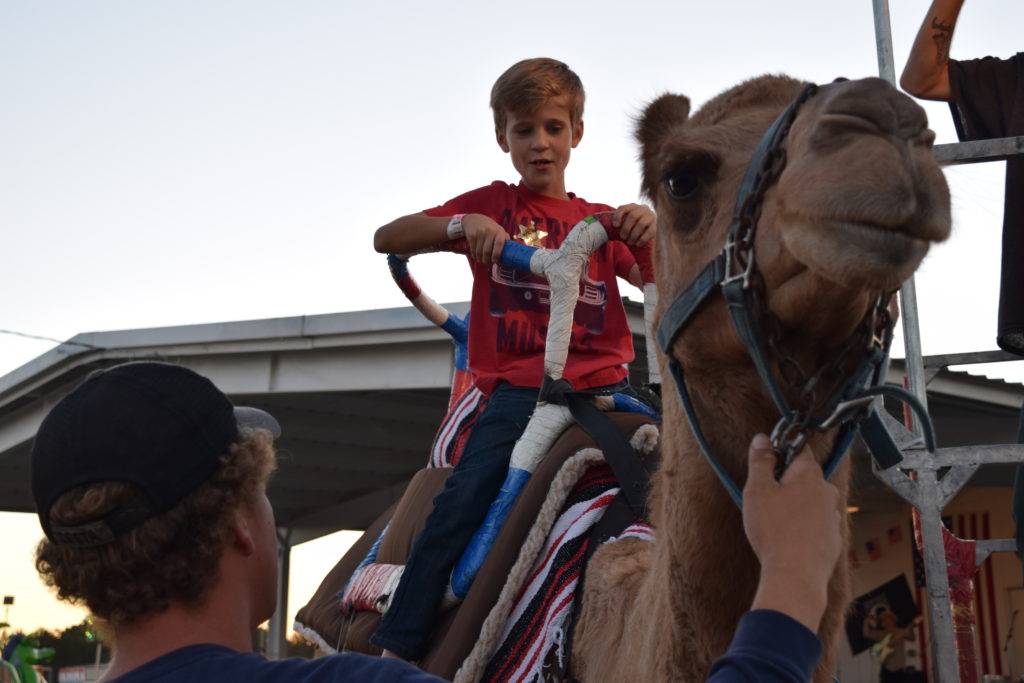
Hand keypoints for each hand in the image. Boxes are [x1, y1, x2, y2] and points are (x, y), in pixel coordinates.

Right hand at [462, 213, 507, 264]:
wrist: (475, 219)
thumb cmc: (490, 228)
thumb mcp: (499, 231)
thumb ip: (505, 240)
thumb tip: (511, 254)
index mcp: (499, 231)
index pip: (499, 243)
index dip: (497, 254)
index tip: (495, 261)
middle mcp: (489, 231)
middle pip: (487, 250)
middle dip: (487, 260)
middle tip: (488, 264)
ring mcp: (480, 233)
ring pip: (479, 252)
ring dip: (480, 259)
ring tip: (482, 261)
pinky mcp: (472, 235)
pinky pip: (473, 249)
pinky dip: (474, 255)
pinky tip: (476, 257)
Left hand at [613, 203, 655, 246]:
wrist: (649, 229)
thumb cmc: (634, 226)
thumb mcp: (627, 221)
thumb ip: (619, 222)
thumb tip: (606, 227)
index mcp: (633, 206)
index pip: (623, 208)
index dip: (618, 216)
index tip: (615, 226)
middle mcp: (643, 208)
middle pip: (632, 216)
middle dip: (626, 229)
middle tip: (622, 238)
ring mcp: (651, 216)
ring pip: (641, 224)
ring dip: (633, 235)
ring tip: (630, 242)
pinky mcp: (656, 225)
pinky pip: (650, 232)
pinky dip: (642, 239)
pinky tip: (638, 244)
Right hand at [743, 433, 841, 631]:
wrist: (796, 575)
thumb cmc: (775, 530)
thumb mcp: (757, 490)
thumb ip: (760, 461)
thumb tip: (762, 439)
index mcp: (809, 474)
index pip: (799, 448)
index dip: (782, 450)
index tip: (767, 459)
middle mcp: (827, 491)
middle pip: (805, 477)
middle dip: (787, 482)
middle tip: (766, 498)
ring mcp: (833, 516)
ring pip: (812, 502)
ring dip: (796, 506)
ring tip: (775, 523)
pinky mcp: (834, 539)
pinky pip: (817, 525)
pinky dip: (804, 527)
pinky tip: (788, 539)